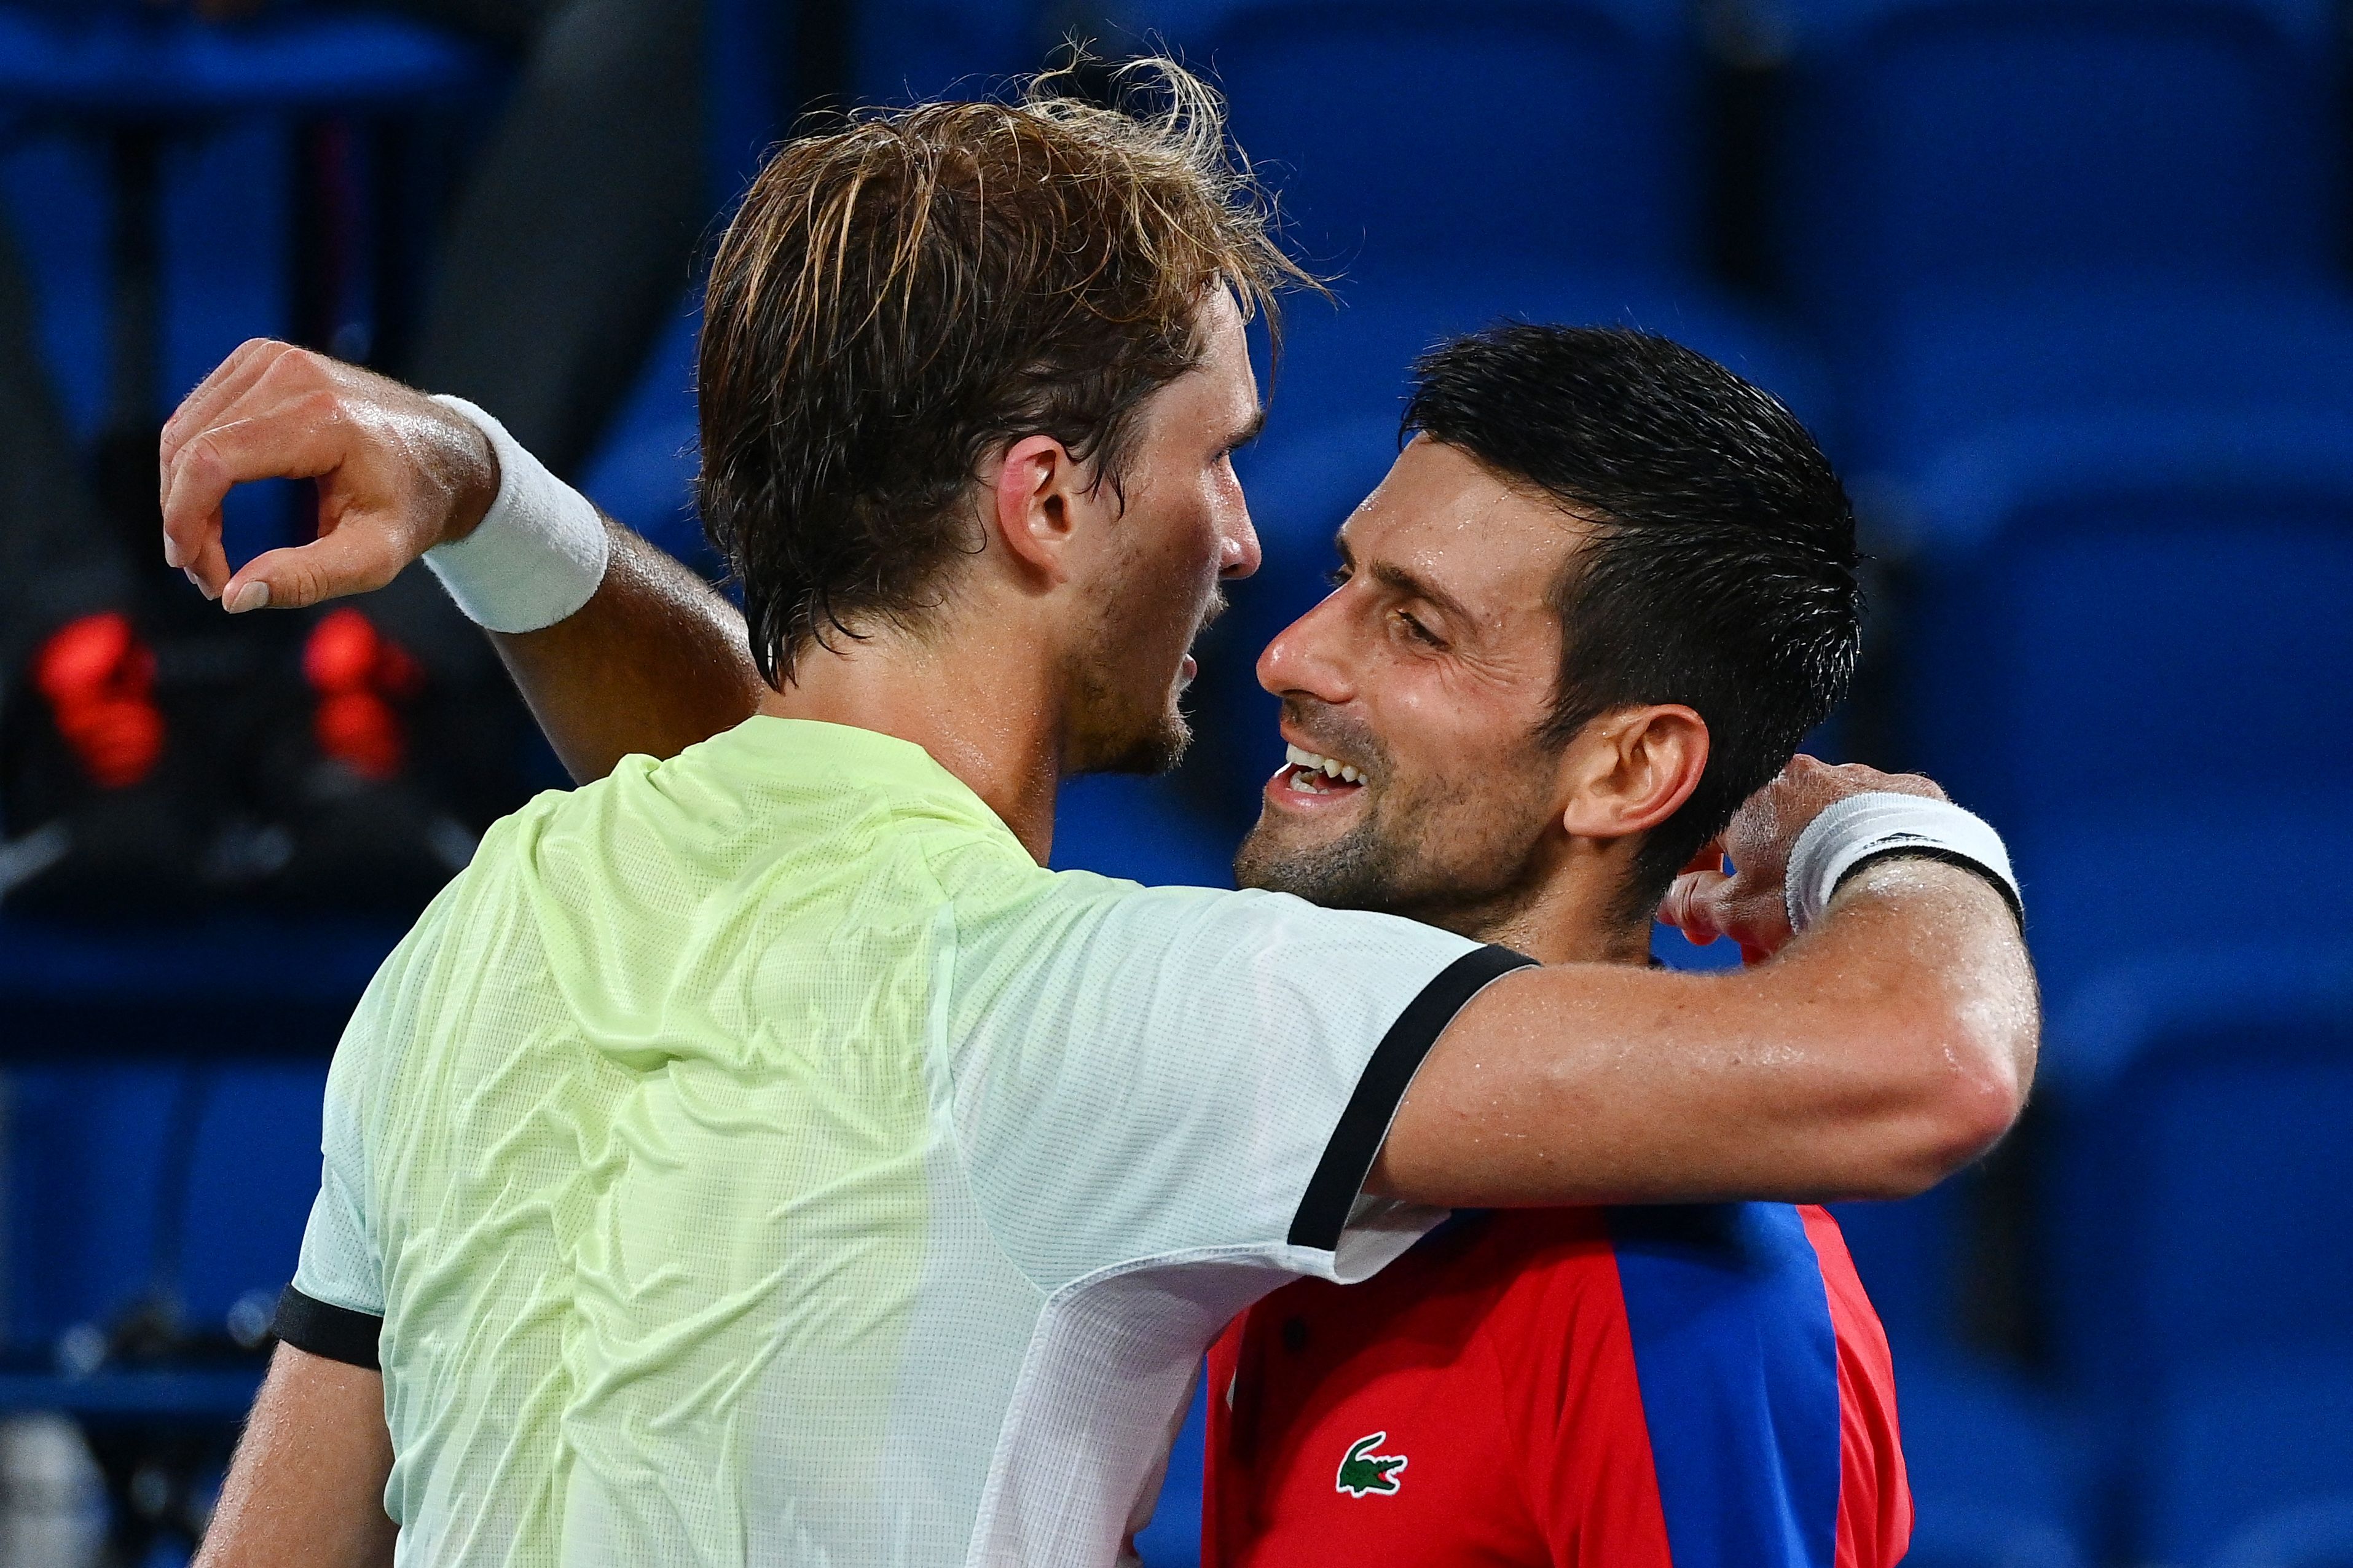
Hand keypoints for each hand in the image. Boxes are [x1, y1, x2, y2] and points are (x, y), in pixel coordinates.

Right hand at [158, 340, 499, 613]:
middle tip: (209, 575)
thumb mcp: (375, 557)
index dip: (185, 520)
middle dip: (182, 517)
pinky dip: (192, 464)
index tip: (198, 573)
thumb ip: (308, 580)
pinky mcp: (260, 358)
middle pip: (189, 446)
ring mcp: (271, 356)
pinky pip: (197, 414)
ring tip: (211, 548)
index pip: (211, 460)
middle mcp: (291, 373)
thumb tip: (235, 597)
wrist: (446, 455)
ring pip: (183, 431)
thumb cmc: (413, 507)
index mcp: (322, 417)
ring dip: (181, 494)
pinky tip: (216, 507)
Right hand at [1658, 756, 1948, 960]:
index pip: (1706, 834)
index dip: (1699, 883)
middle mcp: (1804, 774)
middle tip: (1766, 941)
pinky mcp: (1912, 793)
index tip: (1705, 924)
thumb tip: (1669, 901)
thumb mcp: (1737, 913)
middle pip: (1769, 836)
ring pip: (1824, 831)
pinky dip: (1869, 856)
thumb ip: (1694, 903)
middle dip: (1762, 890)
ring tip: (1827, 924)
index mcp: (1750, 797)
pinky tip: (1874, 891)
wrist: (1909, 888)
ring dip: (1814, 872)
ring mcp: (1862, 779)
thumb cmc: (1814, 895)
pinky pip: (1881, 824)